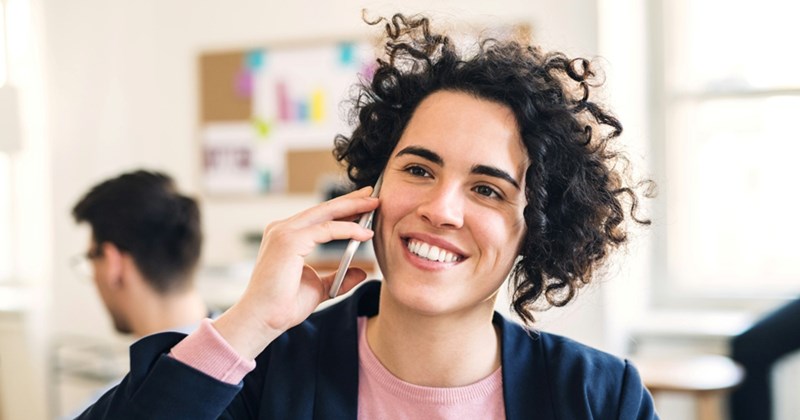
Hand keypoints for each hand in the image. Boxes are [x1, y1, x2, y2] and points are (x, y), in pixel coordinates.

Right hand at [212, 186, 378, 358]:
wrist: (263, 320)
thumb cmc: (283, 305)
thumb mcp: (319, 288)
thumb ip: (338, 278)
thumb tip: (361, 272)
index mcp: (286, 236)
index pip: (319, 217)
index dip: (343, 209)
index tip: (364, 205)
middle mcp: (282, 229)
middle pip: (323, 209)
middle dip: (350, 200)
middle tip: (373, 194)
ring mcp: (283, 232)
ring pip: (325, 214)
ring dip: (352, 208)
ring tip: (374, 204)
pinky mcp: (289, 241)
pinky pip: (326, 230)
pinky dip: (347, 229)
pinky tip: (364, 233)